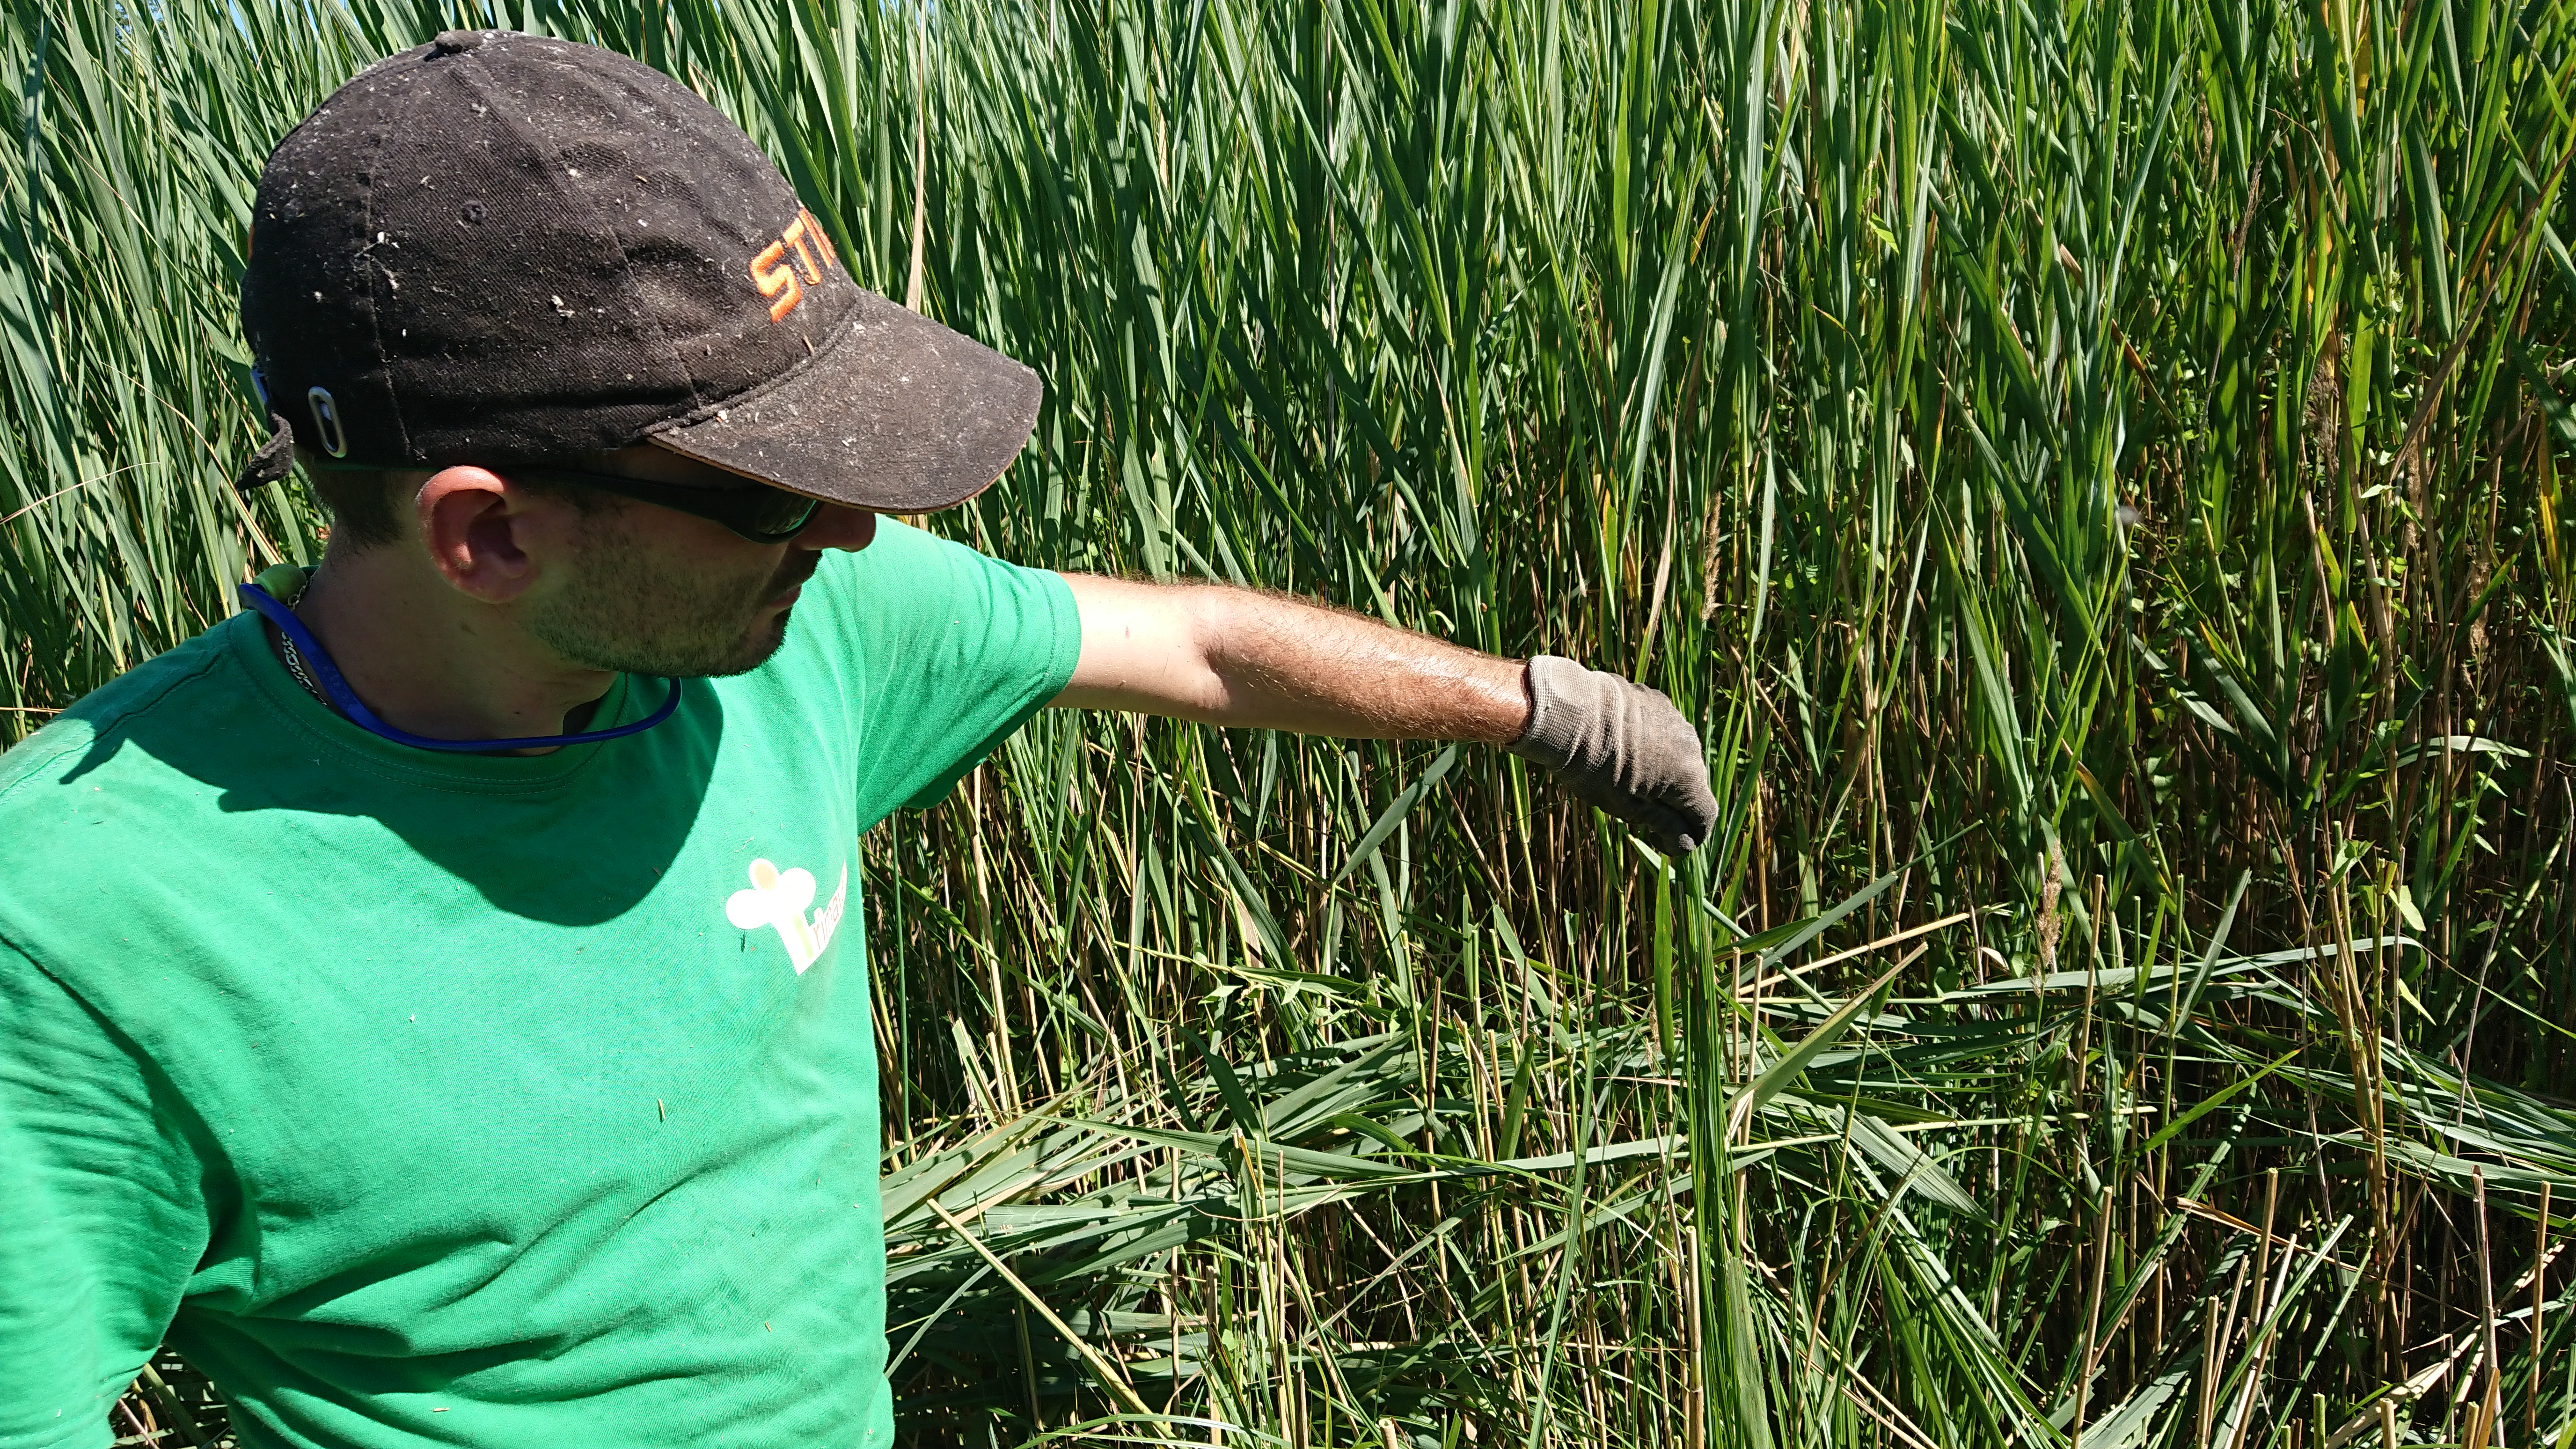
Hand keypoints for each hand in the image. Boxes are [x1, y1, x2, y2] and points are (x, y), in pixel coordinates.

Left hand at [1507, 656, 1717, 854]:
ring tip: (1625, 776)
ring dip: (1662, 771)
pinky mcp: (1656, 700)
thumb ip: (1664, 826)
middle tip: (1637, 810)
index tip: (1662, 841)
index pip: (1705, 815)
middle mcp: (1690, 745)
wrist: (1569, 713)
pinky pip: (1662, 730)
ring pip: (1677, 755)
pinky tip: (1621, 748)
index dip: (1688, 835)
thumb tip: (1686, 845)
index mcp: (1688, 776)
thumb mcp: (1627, 808)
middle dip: (1672, 803)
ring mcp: (1675, 718)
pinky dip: (1651, 744)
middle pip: (1692, 784)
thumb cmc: (1594, 768)